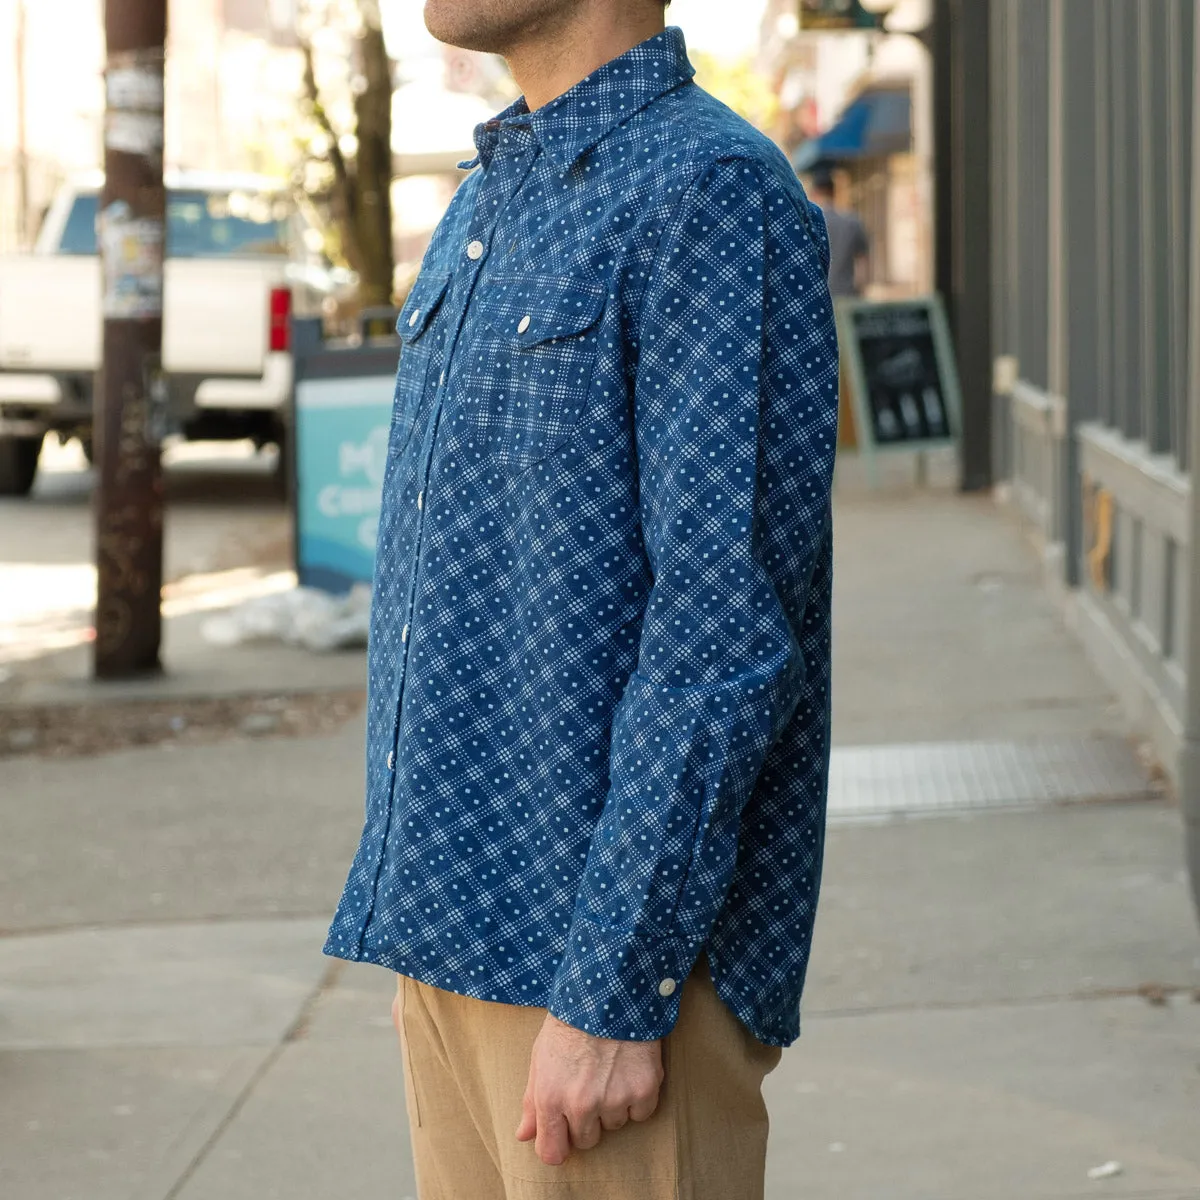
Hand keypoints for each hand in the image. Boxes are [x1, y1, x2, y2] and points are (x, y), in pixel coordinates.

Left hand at [515, 1013, 663, 1165]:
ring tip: (610, 1069)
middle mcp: (581, 1105)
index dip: (557, 1145)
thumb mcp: (540, 1056)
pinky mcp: (644, 1090)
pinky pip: (641, 1113)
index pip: (552, 1153)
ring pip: (615, 1124)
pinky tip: (630, 1069)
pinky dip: (638, 1097)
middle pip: (587, 1140)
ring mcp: (615, 1099)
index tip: (563, 1135)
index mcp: (550, 1099)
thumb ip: (532, 1100)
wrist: (609, 991)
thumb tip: (523, 1135)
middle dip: (587, 1120)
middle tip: (590, 1085)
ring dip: (613, 1105)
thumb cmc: (570, 1022)